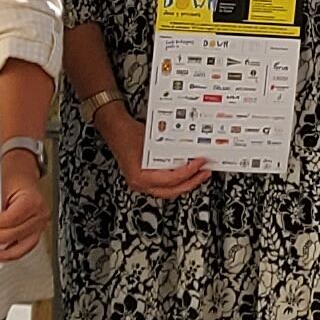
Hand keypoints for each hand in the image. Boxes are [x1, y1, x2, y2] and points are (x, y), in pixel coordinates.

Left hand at [0, 142, 53, 259]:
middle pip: (16, 233)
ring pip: (24, 246)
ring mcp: (40, 225)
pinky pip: (26, 247)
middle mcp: (40, 214)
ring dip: (6, 253)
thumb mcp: (1, 186)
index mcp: (32, 201)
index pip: (11, 219)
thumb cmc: (14, 177)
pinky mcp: (36, 231)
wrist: (23, 173)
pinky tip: (3, 255)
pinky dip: (14, 253)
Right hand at [96, 94, 213, 199]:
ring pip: (169, 190)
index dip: (188, 173)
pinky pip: (165, 184)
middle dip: (191, 183)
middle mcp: (140, 184)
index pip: (170, 180)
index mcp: (140, 177)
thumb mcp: (151, 140)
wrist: (115, 129)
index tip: (199, 164)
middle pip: (172, 191)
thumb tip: (189, 151)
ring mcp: (143, 183)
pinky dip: (177, 178)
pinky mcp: (146, 178)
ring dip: (185, 182)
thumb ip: (168, 149)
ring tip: (199, 174)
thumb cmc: (126, 134)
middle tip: (204, 173)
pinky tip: (186, 171)